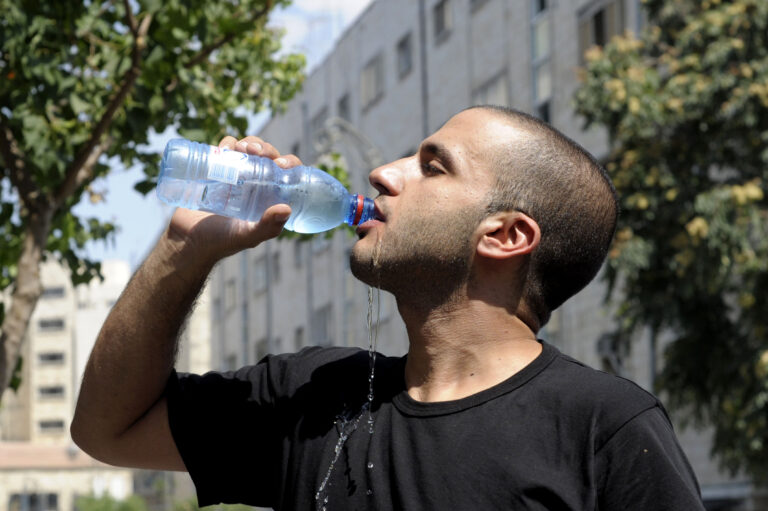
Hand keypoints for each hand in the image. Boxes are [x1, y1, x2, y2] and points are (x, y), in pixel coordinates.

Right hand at [164, 136, 303, 264]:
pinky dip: (228, 143)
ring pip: (249, 151)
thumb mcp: (247, 236)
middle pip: (268, 158)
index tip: (280, 164)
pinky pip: (226, 150)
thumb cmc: (220, 242)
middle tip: (255, 152)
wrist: (186, 240)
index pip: (287, 176)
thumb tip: (287, 208)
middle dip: (265, 149)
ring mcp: (235, 177)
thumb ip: (267, 227)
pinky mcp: (215, 171)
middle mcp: (256, 186)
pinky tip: (225, 148)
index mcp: (269, 199)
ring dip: (249, 142)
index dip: (289, 164)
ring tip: (240, 149)